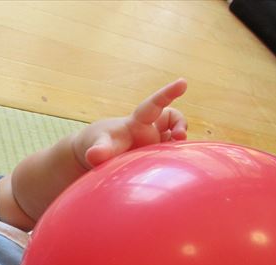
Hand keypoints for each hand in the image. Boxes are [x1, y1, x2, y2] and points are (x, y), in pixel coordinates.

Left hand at [73, 78, 187, 167]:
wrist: (99, 153)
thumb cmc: (99, 143)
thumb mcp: (98, 145)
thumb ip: (99, 150)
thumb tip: (93, 155)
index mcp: (137, 122)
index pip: (154, 104)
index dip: (168, 93)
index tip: (182, 83)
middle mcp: (150, 131)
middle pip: (172, 121)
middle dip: (180, 126)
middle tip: (180, 137)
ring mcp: (154, 144)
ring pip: (175, 139)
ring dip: (179, 146)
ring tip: (177, 158)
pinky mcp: (156, 157)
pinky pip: (171, 155)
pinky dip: (176, 159)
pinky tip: (172, 169)